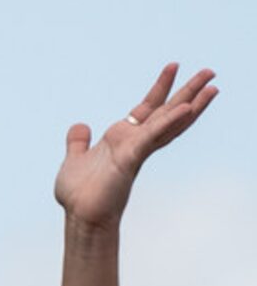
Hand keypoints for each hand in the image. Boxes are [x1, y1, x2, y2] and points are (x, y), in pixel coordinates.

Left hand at [53, 63, 217, 231]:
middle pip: (168, 111)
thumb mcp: (74, 160)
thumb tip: (81, 126)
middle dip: (189, 92)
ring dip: (191, 103)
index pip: (148, 108)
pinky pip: (152, 136)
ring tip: (211, 87)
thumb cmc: (80, 196)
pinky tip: (186, 108)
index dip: (161, 88)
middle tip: (210, 72)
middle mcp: (135, 142)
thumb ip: (78, 142)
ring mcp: (136, 150)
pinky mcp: (131, 159)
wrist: (80, 218)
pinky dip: (168, 122)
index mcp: (123, 139)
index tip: (174, 66)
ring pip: (169, 121)